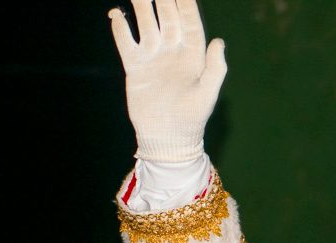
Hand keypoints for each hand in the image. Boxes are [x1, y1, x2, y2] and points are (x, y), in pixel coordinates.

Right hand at [109, 0, 226, 161]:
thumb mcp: (208, 93)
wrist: (167, 138)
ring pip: (146, 24)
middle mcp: (172, 53)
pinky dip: (121, 28)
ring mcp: (153, 58)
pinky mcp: (135, 67)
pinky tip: (117, 14)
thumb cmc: (193, 118)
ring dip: (142, 6)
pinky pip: (127, 42)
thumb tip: (219, 41)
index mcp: (193, 56)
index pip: (189, 23)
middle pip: (167, 18)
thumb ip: (215, 67)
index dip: (185, 4)